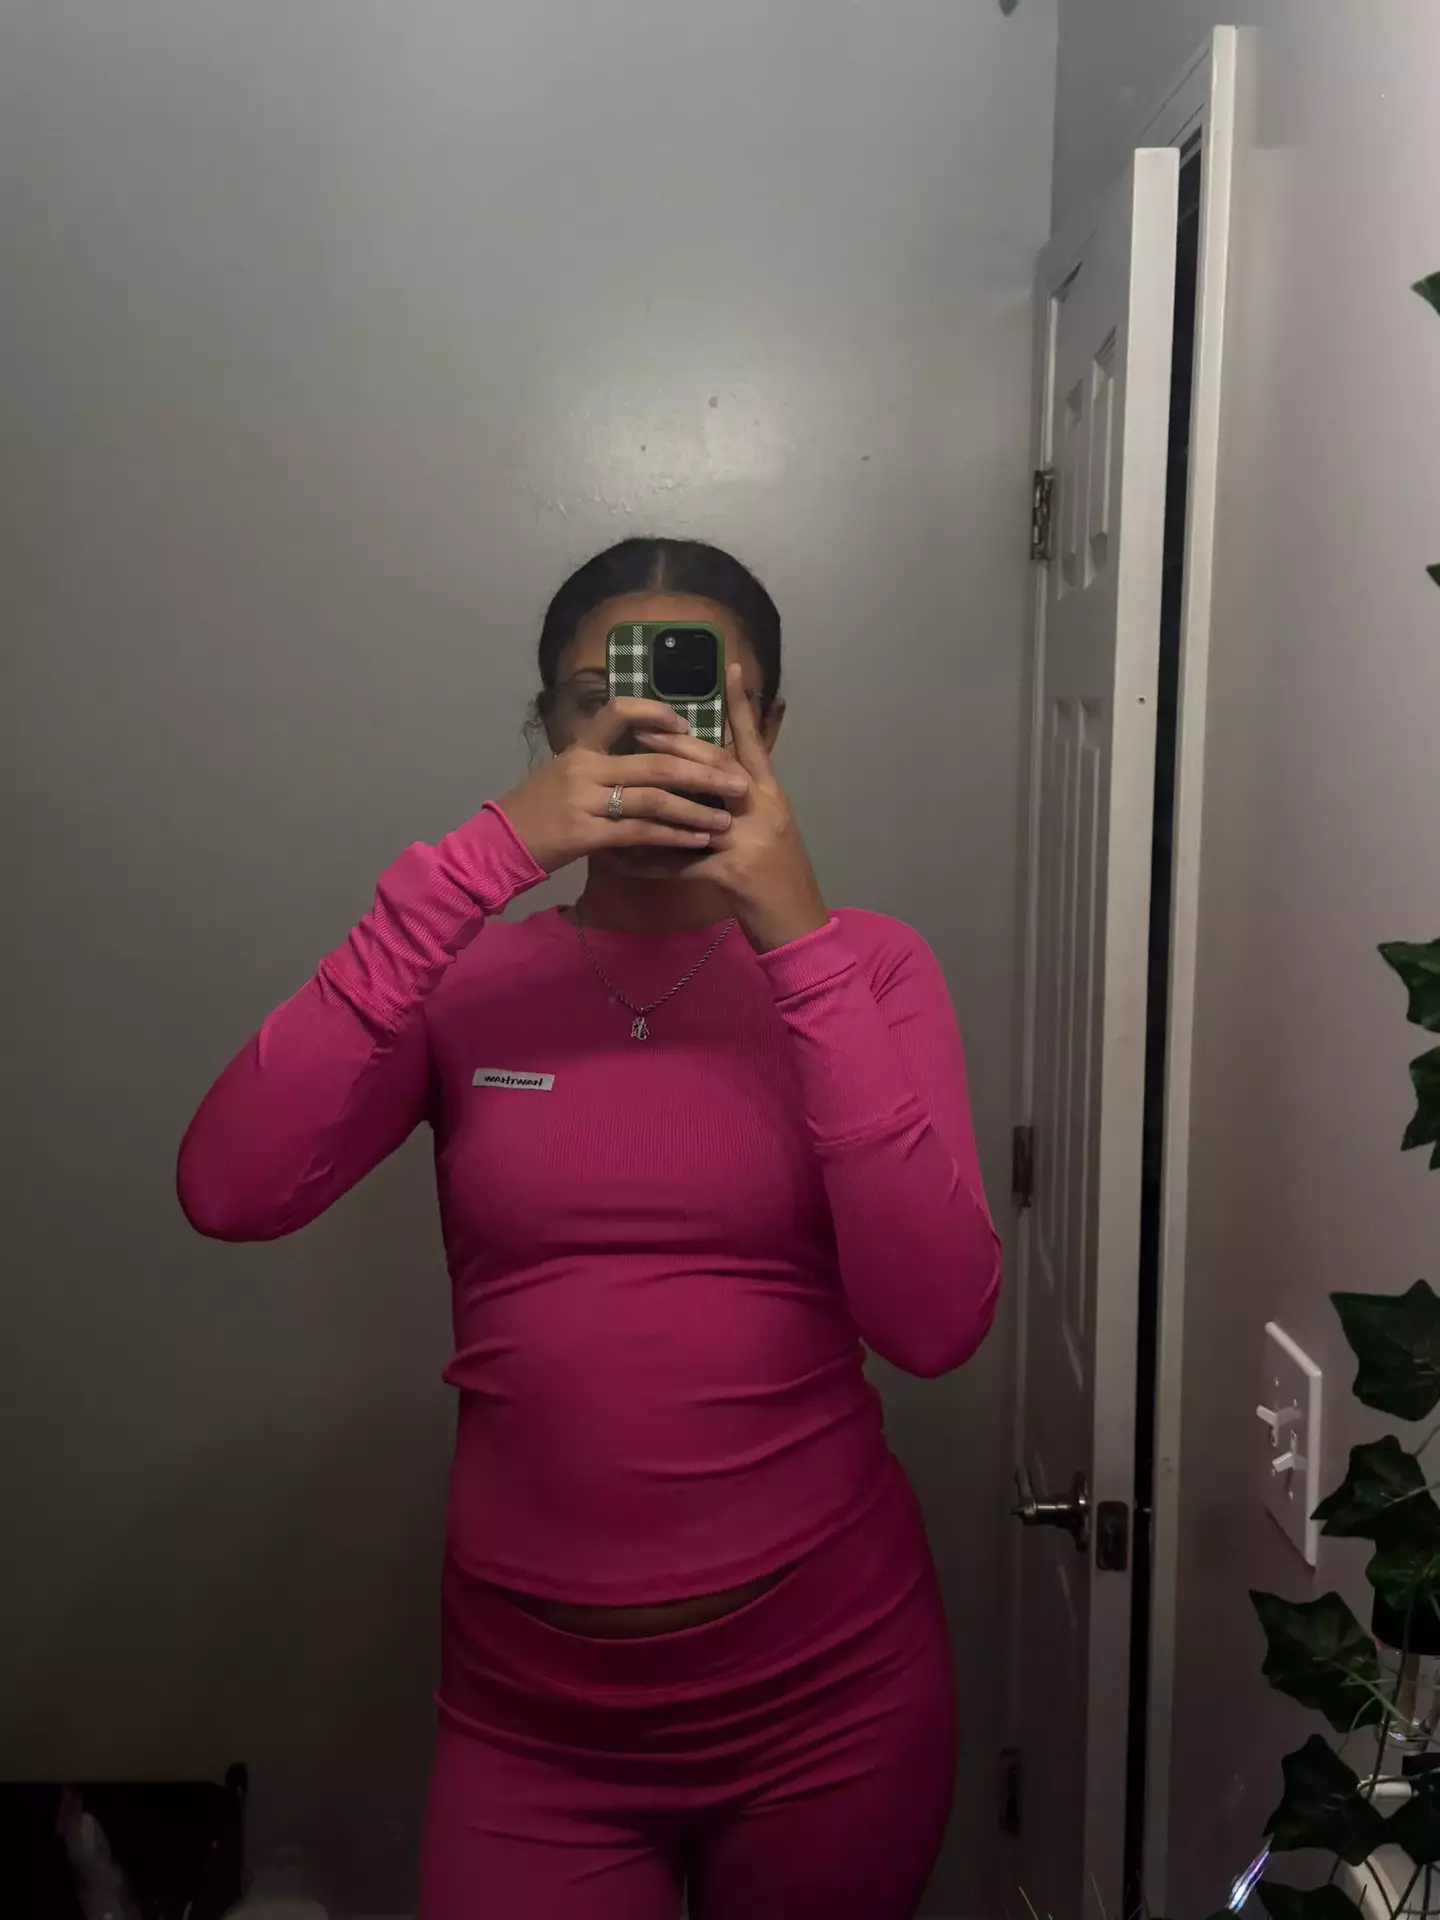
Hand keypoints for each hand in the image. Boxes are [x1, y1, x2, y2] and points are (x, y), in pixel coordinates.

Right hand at [499, 698, 748, 873]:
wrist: (498, 844)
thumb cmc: (535, 811)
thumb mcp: (561, 775)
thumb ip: (598, 764)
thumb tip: (638, 755)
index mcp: (580, 748)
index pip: (619, 711)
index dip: (656, 713)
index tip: (686, 723)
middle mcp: (584, 768)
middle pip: (655, 760)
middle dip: (702, 770)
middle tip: (738, 779)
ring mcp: (585, 800)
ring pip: (654, 799)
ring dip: (695, 810)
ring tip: (727, 819)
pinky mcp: (587, 834)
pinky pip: (641, 833)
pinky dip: (673, 837)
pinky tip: (697, 841)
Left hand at [639, 664, 827, 952]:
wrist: (801, 930)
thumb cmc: (780, 884)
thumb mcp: (767, 836)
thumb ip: (740, 807)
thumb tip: (711, 783)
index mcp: (772, 797)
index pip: (753, 743)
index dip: (741, 706)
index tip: (729, 668)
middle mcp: (764, 811)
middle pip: (717, 767)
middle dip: (680, 746)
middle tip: (645, 726)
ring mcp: (749, 840)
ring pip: (697, 808)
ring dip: (659, 795)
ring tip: (627, 779)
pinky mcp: (733, 874)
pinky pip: (681, 864)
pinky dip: (652, 863)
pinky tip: (623, 861)